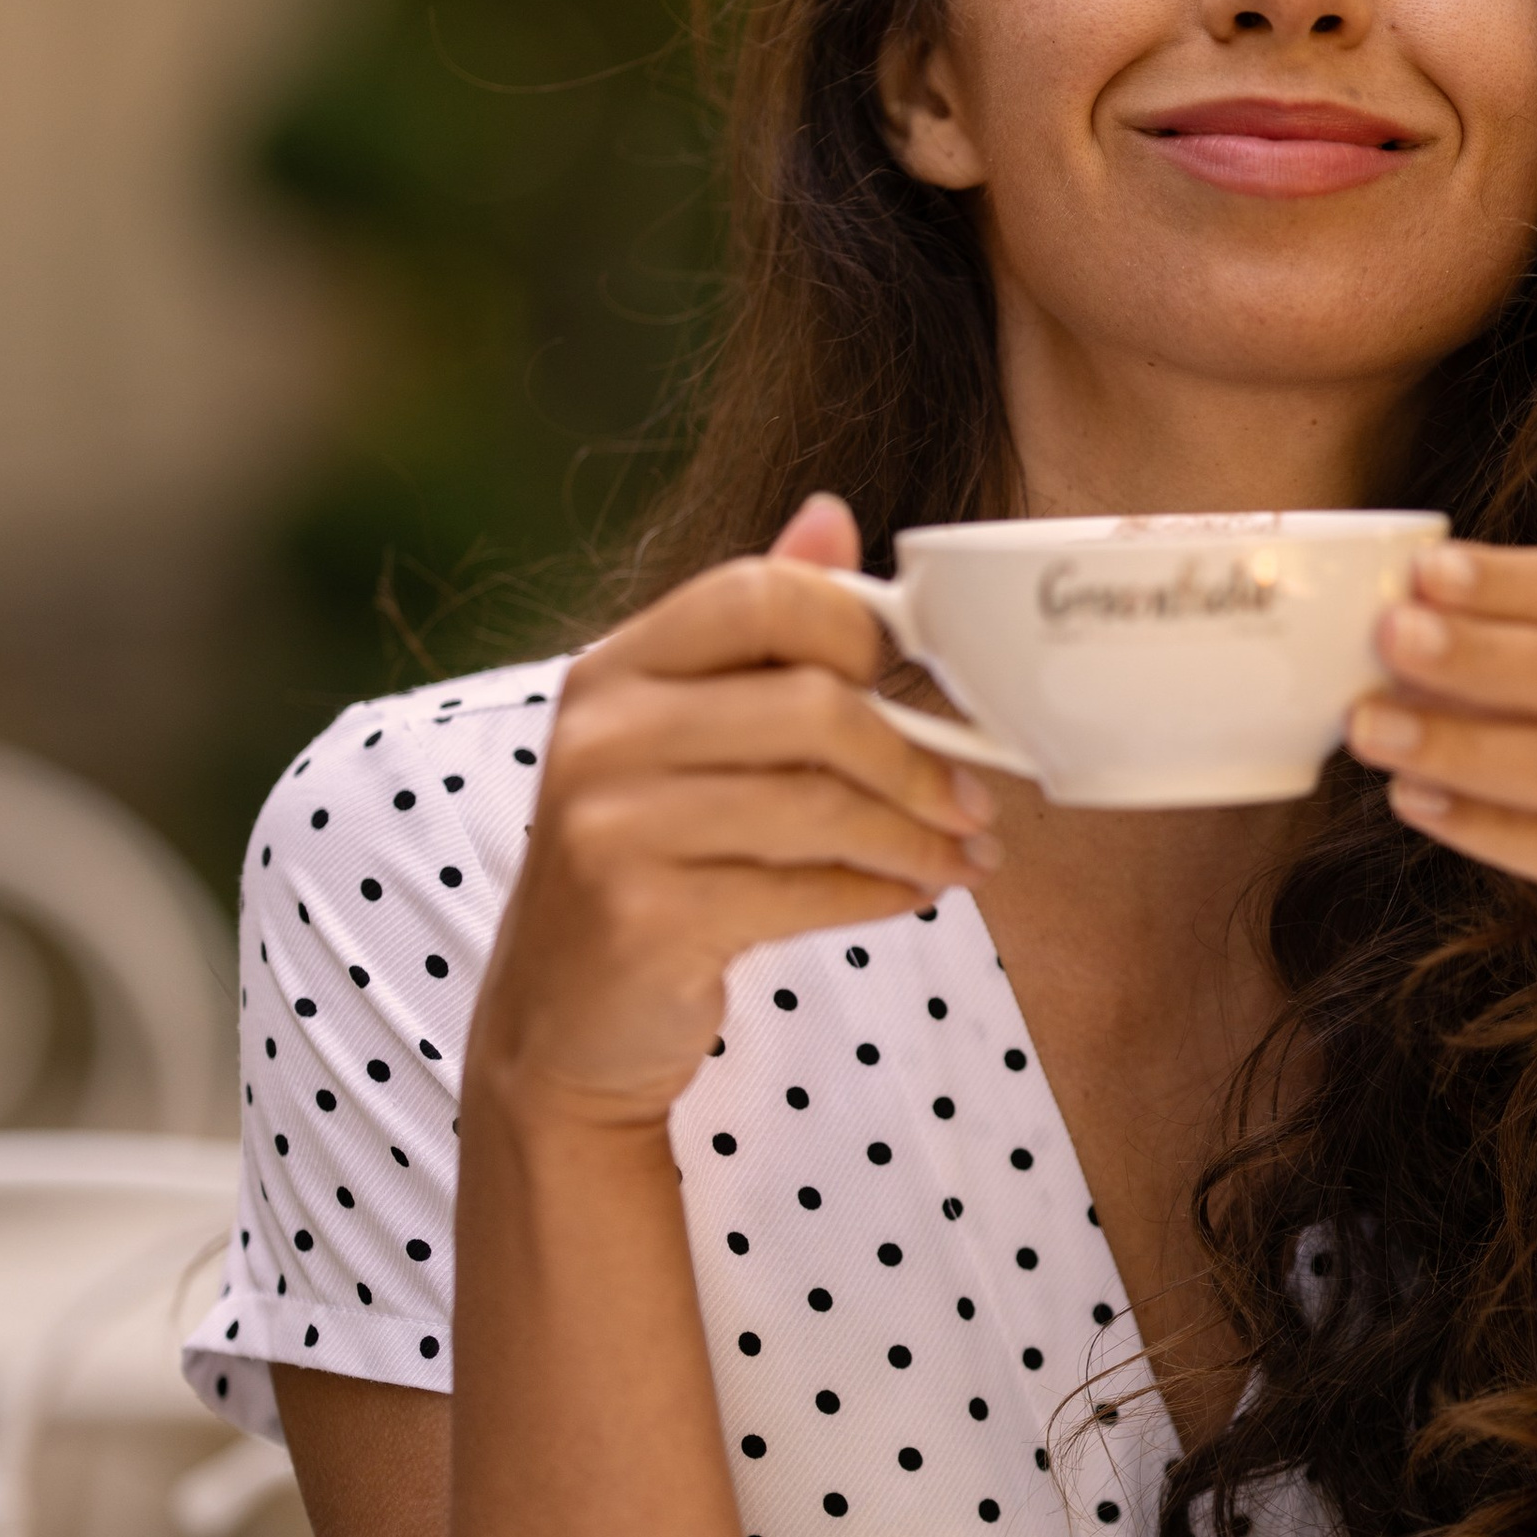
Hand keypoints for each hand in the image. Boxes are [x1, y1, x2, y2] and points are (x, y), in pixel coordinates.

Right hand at [468, 495, 1000, 1130]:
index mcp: (615, 668)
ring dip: (915, 837)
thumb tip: (832, 515)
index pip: (758, 593)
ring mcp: (611, 827)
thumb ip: (756, 630)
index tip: (922, 675)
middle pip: (810, 704)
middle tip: (973, 797)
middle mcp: (600, 734)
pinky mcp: (642, 918)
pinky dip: (880, 894)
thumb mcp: (683, 736)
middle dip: (915, 757)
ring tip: (961, 855)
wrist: (563, 1021)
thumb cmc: (647, 864)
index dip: (861, 627)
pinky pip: (804, 892)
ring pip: (820, 806)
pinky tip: (912, 894)